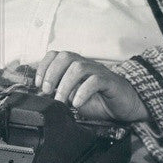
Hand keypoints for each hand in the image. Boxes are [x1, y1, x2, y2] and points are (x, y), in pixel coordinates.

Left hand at [34, 50, 148, 122]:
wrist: (124, 107)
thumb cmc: (98, 101)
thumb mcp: (73, 97)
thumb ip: (59, 94)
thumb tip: (42, 96)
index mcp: (74, 65)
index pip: (55, 55)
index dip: (44, 66)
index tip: (38, 84)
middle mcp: (85, 65)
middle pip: (65, 57)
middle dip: (52, 73)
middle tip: (47, 91)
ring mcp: (98, 71)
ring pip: (79, 67)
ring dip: (65, 84)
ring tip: (61, 101)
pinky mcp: (110, 82)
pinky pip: (95, 81)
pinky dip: (83, 91)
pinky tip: (77, 103)